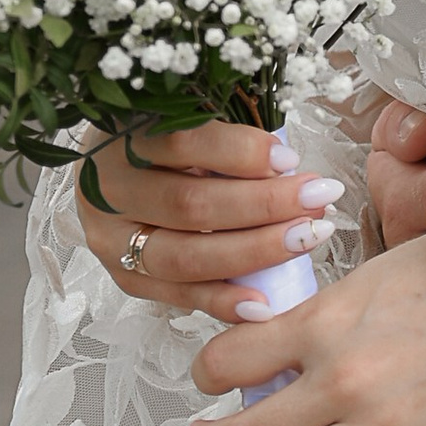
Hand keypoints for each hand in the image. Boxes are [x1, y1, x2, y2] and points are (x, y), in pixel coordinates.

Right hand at [73, 117, 341, 322]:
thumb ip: (227, 139)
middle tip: (318, 200)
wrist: (113, 175)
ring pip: (184, 256)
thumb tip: (288, 169)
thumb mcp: (188, 121)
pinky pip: (177, 295)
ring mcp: (110, 239)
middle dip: (263, 206)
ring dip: (254, 252)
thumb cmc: (166, 141)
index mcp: (123, 136)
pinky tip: (264, 303)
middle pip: (189, 204)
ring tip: (307, 239)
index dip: (241, 153)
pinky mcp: (124, 277)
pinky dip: (222, 301)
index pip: (183, 143)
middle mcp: (107, 189)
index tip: (290, 161)